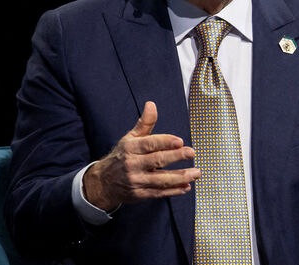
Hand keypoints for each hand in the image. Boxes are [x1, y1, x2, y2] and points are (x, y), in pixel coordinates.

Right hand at [83, 101, 198, 210]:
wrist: (102, 182)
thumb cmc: (122, 156)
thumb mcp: (130, 138)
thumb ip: (145, 123)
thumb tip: (152, 104)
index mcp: (131, 148)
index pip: (149, 144)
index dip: (165, 142)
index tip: (180, 141)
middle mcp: (133, 164)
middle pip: (157, 160)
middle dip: (176, 156)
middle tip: (191, 153)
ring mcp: (136, 181)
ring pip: (161, 179)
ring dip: (180, 177)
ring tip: (196, 173)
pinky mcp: (139, 194)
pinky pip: (159, 193)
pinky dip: (174, 191)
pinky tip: (186, 186)